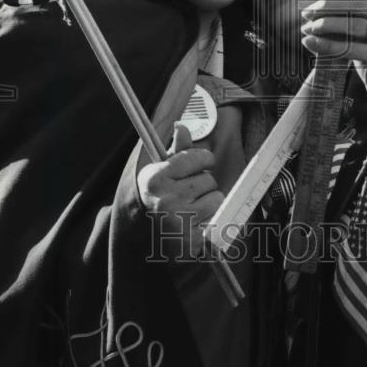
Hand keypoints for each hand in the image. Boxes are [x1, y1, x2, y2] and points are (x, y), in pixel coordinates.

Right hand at [136, 123, 223, 256]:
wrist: (147, 239)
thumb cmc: (160, 199)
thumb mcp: (162, 173)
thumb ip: (177, 151)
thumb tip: (182, 126)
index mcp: (156, 179)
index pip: (199, 157)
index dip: (203, 160)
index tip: (198, 165)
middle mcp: (166, 199)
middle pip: (209, 179)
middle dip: (203, 185)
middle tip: (187, 195)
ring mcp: (179, 220)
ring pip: (217, 198)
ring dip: (209, 203)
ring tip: (192, 210)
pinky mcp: (193, 239)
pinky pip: (219, 217)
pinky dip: (212, 220)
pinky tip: (196, 223)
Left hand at [300, 0, 366, 118]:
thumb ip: (358, 15)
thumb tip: (320, 4)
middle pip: (356, 3)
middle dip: (326, 6)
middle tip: (306, 12)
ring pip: (351, 24)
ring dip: (323, 24)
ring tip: (307, 28)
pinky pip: (348, 47)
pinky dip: (325, 44)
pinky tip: (311, 42)